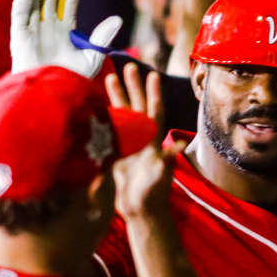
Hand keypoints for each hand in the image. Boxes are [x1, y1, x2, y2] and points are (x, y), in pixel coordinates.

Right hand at [10, 0, 121, 77]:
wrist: (51, 99)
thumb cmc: (70, 83)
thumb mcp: (91, 59)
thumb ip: (102, 38)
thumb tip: (118, 18)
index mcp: (64, 32)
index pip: (68, 4)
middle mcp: (47, 29)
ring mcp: (32, 31)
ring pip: (34, 1)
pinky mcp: (19, 37)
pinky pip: (20, 14)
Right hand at [106, 63, 181, 217]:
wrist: (141, 211)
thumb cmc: (154, 194)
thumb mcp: (161, 177)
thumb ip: (168, 161)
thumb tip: (179, 146)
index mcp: (153, 141)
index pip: (154, 112)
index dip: (153, 94)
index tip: (153, 74)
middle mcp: (142, 138)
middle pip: (137, 106)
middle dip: (133, 87)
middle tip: (130, 66)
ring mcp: (129, 144)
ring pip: (123, 114)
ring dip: (118, 97)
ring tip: (110, 77)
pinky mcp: (116, 153)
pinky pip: (110, 129)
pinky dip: (105, 116)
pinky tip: (97, 104)